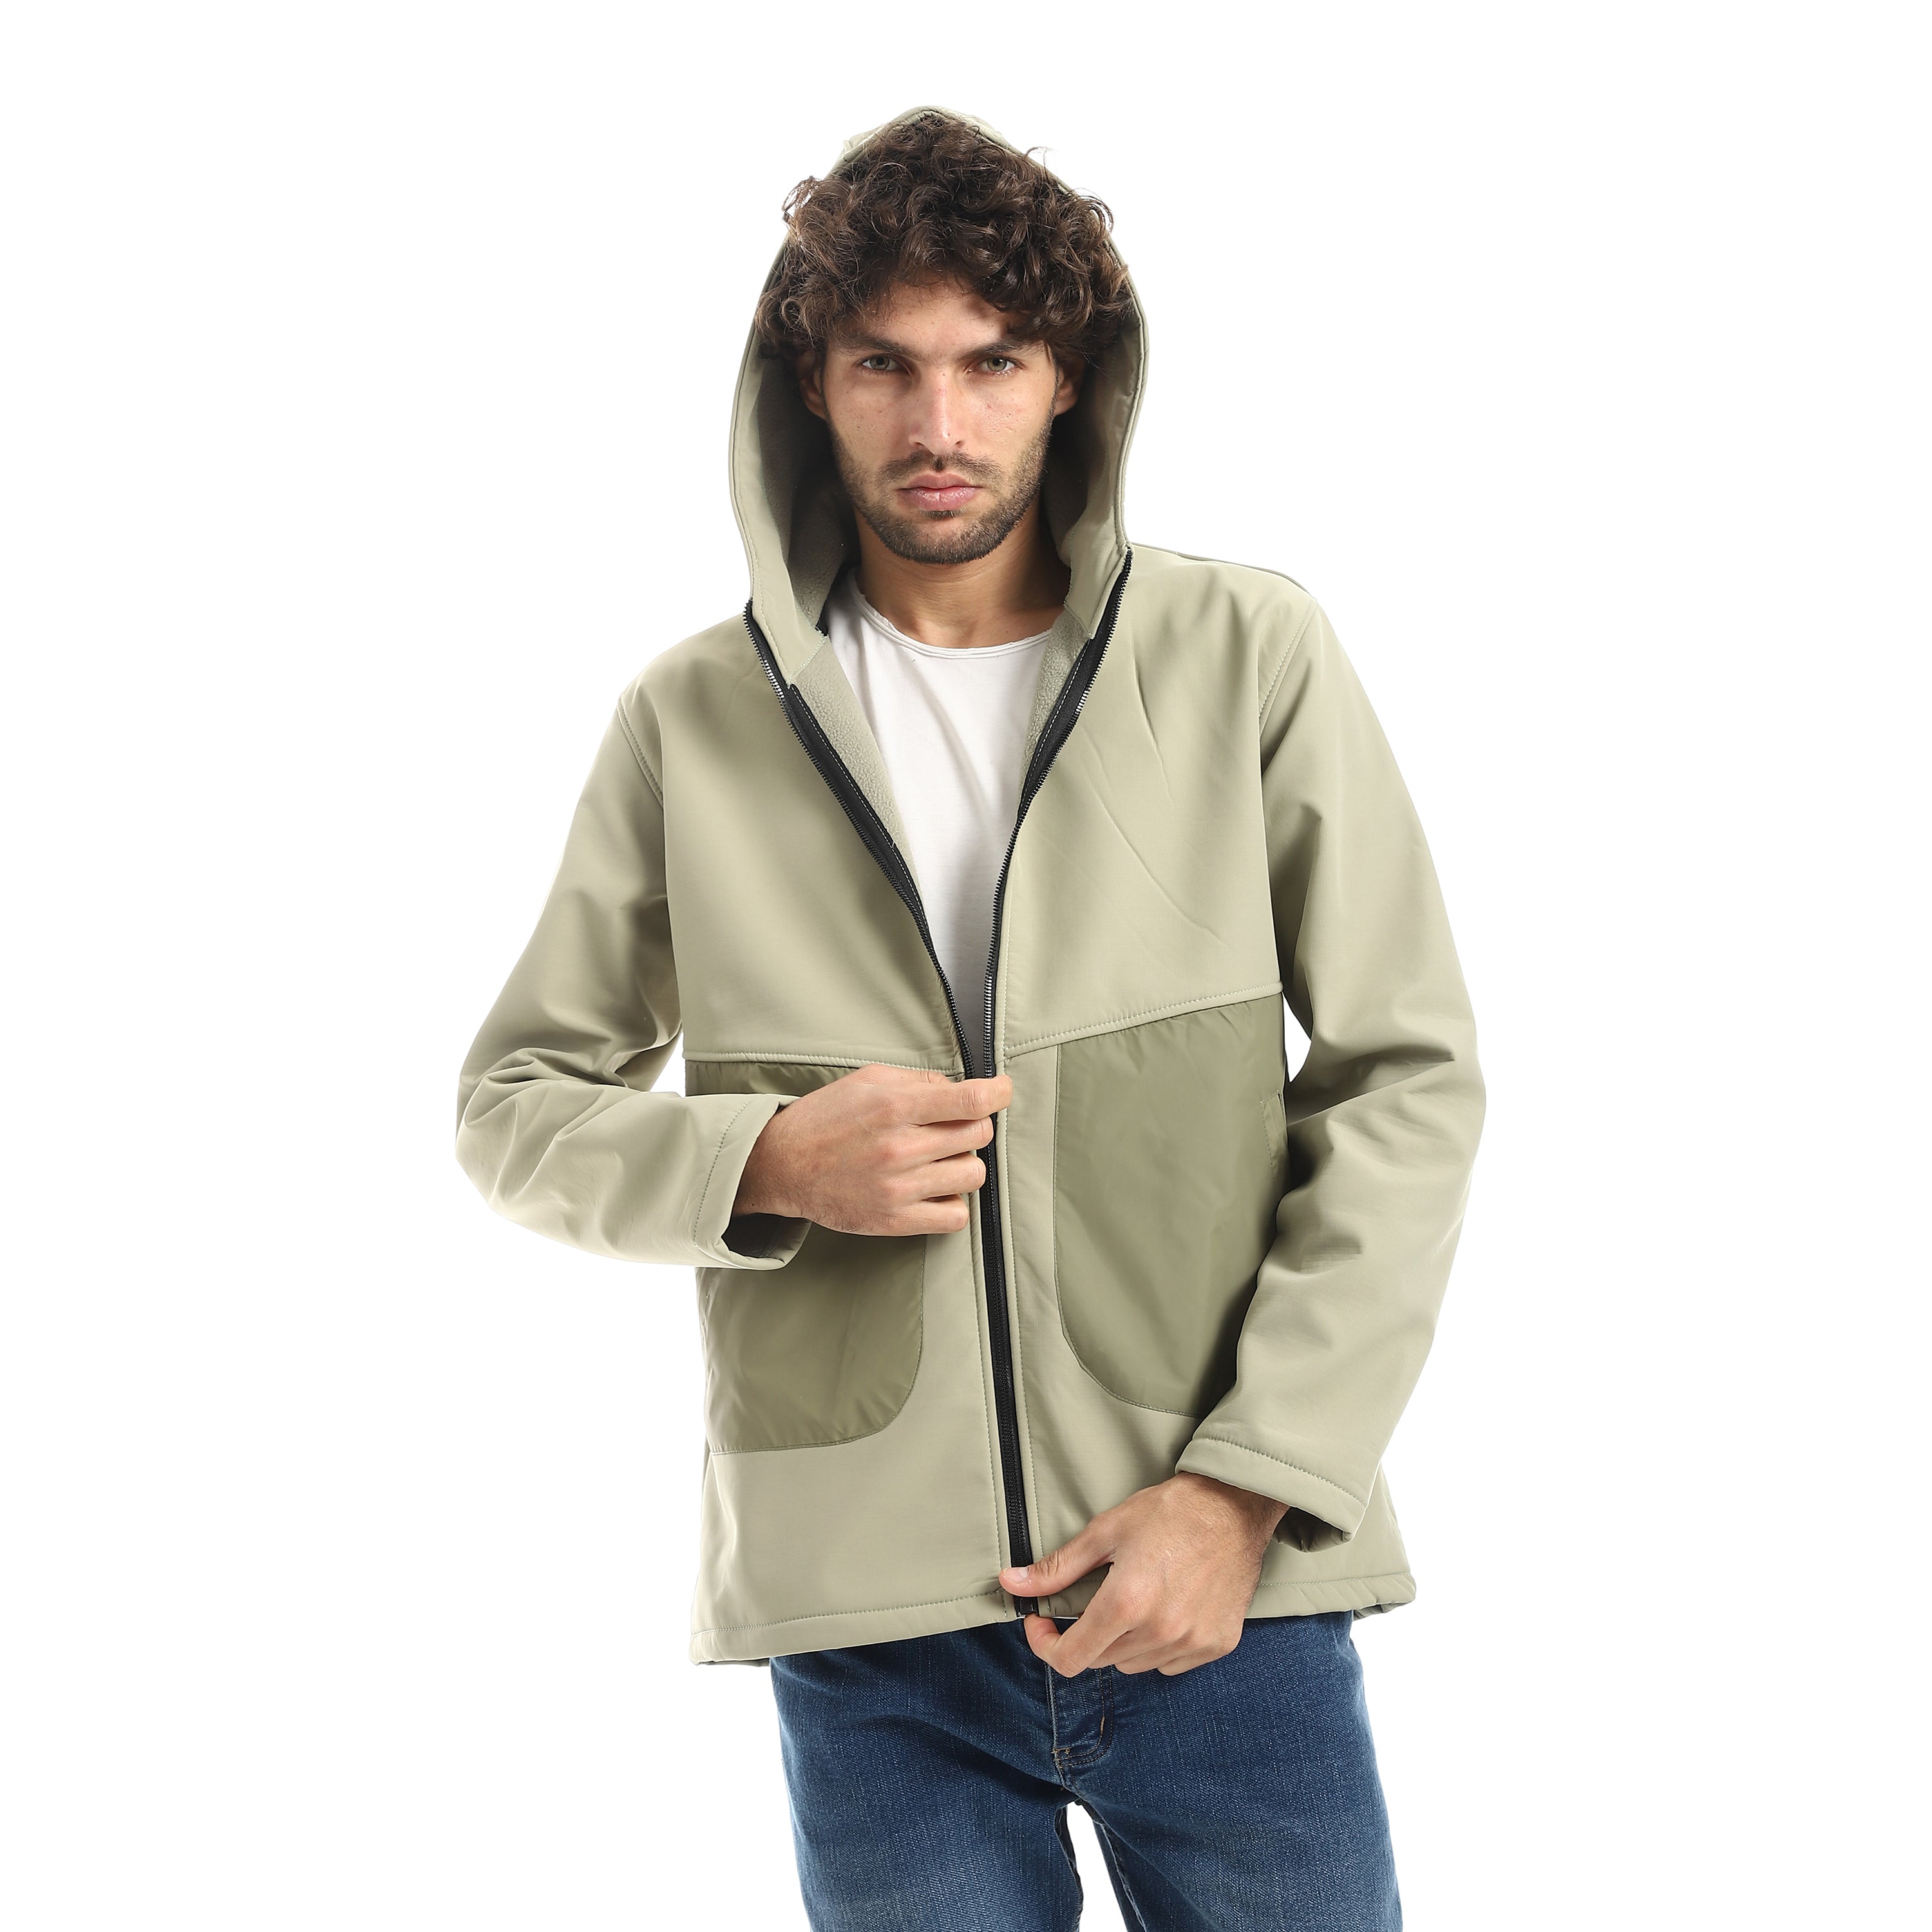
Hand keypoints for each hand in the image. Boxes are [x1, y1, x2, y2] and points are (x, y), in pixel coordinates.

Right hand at [732, 1064, 1011, 1236]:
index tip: (1001, 1091)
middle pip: (978, 1136)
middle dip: (973, 1126)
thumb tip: (960, 1090)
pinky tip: (935, 1189)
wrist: (782, 1165)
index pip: (972, 1101)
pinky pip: (956, 1216)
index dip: (999, 1093)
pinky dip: (953, 1202)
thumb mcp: (868, 1080)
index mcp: (894, 1106)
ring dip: (963, 1164)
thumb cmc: (825, 1119)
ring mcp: (898, 1188)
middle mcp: (899, 1148)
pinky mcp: (894, 1221)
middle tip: (952, 1127)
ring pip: (973, 1175)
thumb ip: (918, 1081)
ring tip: (939, 1159)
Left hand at [997, 1473, 1288, 1676]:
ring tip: (1133, 1598)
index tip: (1042, 1624)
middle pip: (1100, 1661)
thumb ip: (1058, 1567)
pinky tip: (1164, 1609)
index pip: (1071, 1659)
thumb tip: (1011, 1583)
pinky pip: (1170, 1663)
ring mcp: (1192, 1642)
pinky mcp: (1217, 1644)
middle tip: (1090, 1598)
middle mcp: (1160, 1632)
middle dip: (1084, 1635)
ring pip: (1135, 1664)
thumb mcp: (1106, 1531)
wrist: (1236, 1505)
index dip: (1046, 1646)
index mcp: (1126, 1603)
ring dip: (1121, 1642)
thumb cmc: (1170, 1511)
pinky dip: (1158, 1645)